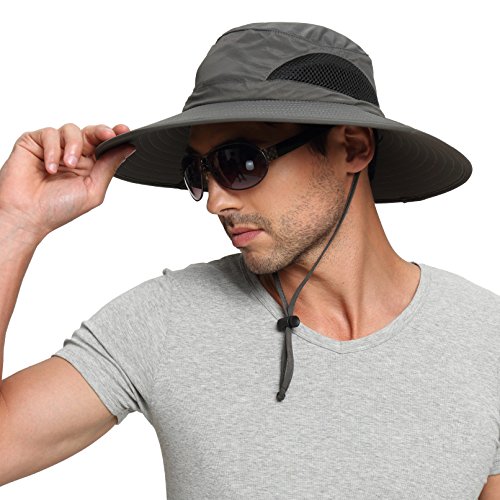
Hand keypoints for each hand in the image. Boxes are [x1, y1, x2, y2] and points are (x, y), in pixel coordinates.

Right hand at [0, 123, 134, 242]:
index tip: (124, 131)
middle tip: (107, 135)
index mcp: (89, 166)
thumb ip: (109, 167)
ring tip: (68, 165)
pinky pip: (48, 133)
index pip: (105, 145)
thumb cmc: (57, 208)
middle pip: (91, 132)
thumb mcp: (93, 189)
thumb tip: (127, 149)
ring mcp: (54, 148)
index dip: (115, 136)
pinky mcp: (34, 142)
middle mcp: (73, 155)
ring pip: (71, 130)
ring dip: (73, 146)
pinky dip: (52, 150)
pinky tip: (50, 168)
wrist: (26, 214)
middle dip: (101, 132)